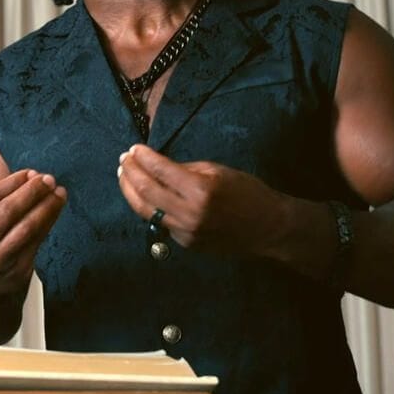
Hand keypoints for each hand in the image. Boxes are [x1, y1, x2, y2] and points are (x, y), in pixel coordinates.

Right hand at [0, 169, 66, 303]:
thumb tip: (31, 176)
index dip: (13, 183)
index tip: (30, 173)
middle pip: (8, 212)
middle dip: (31, 192)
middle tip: (48, 179)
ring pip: (27, 228)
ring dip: (46, 207)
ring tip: (58, 193)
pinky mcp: (17, 271)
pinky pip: (37, 241)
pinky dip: (49, 222)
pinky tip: (55, 210)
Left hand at [117, 144, 288, 255]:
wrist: (269, 228)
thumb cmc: (248, 193)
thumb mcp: (218, 171)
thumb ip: (185, 169)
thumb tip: (157, 165)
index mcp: (200, 189)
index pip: (159, 170)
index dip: (143, 157)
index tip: (134, 149)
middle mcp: (190, 213)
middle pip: (146, 191)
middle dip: (130, 172)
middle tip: (123, 160)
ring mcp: (186, 232)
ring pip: (146, 211)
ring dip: (131, 191)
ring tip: (124, 176)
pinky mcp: (186, 244)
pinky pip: (160, 223)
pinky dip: (148, 207)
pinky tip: (141, 196)